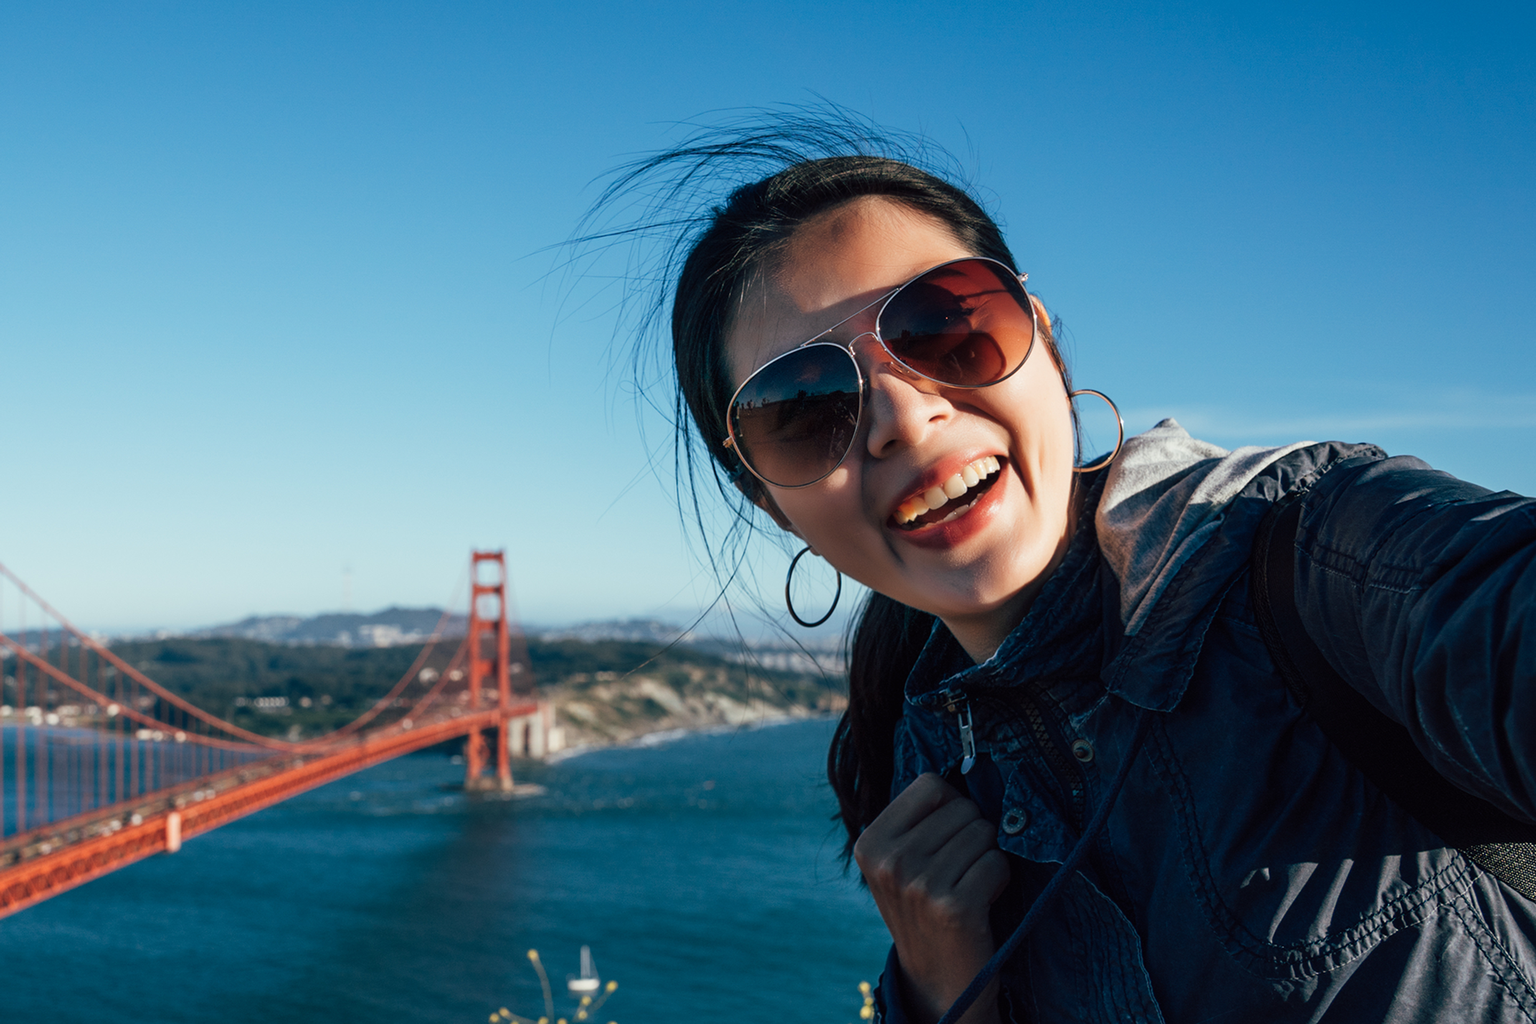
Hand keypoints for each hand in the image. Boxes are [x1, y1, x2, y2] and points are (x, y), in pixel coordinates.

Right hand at [854, 773, 1009, 1023]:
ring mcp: (920, 885)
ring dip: (986, 857)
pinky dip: (999, 879)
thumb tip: (967, 764)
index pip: (930, 784)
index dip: (949, 806)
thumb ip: (917, 819)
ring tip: (968, 885)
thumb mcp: (900, 862)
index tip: (944, 837)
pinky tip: (981, 901)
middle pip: (963, 807)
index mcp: (871, 842)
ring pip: (984, 833)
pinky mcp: (954, 907)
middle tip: (958, 869)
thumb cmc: (926, 907)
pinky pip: (997, 862)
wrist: (938, 979)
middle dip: (972, 833)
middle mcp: (890, 862)